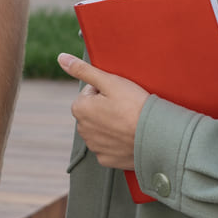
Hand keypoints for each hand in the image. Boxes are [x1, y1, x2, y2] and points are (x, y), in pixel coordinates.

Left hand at [58, 53, 148, 170]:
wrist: (156, 136)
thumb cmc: (134, 105)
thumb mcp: (109, 81)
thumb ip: (83, 69)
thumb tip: (61, 58)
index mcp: (79, 109)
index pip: (91, 92)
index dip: (107, 91)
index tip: (120, 96)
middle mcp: (82, 130)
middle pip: (94, 111)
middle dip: (107, 108)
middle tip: (127, 108)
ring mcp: (94, 146)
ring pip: (101, 129)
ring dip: (111, 125)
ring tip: (129, 122)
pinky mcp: (107, 160)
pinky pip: (109, 147)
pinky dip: (117, 142)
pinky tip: (129, 137)